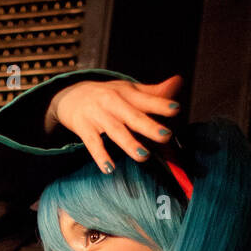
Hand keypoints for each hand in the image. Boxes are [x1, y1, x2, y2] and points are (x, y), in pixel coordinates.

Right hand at [45, 76, 182, 173]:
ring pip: (115, 130)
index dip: (161, 104)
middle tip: (166, 136)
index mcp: (127, 93)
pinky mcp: (84, 128)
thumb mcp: (129, 90)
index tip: (176, 109)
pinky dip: (100, 156)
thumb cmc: (108, 96)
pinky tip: (109, 169)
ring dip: (129, 143)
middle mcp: (113, 102)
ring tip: (143, 156)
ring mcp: (98, 115)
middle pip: (133, 116)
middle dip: (149, 126)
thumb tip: (179, 81)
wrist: (71, 95)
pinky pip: (93, 144)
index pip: (147, 99)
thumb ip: (154, 92)